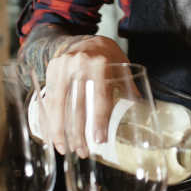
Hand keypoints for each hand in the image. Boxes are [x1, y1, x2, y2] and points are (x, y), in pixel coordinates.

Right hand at [42, 35, 127, 156]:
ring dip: (59, 131)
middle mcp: (79, 64)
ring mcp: (62, 67)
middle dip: (78, 133)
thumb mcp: (121, 64)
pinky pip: (48, 100)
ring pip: (58, 105)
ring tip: (63, 149)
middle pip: (77, 105)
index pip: (100, 97)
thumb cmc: (105, 55)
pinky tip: (49, 135)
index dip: (99, 120)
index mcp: (101, 64)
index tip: (100, 140)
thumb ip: (129, 85)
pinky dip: (47, 119)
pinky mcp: (50, 71)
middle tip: (83, 152)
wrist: (81, 38)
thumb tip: (142, 107)